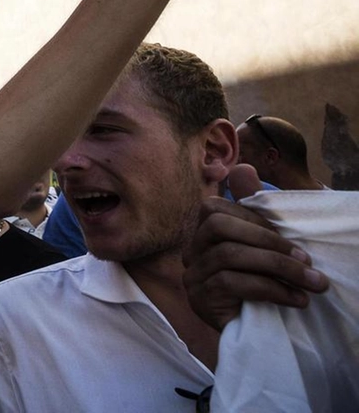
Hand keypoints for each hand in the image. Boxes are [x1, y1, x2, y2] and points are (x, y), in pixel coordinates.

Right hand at [182, 164, 328, 329]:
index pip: (215, 210)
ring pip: (228, 256)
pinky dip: (271, 289)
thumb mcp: (264, 244)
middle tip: (307, 260)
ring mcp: (192, 277)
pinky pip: (231, 284)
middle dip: (268, 241)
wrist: (261, 334)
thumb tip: (243, 168)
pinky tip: (296, 300)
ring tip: (312, 283)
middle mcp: (191, 252)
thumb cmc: (264, 283)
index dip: (255, 220)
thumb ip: (253, 209)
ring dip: (279, 267)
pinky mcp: (200, 300)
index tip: (291, 240)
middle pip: (217, 227)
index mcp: (202, 233)